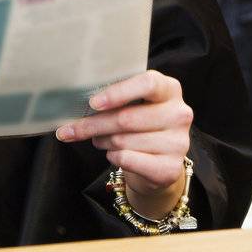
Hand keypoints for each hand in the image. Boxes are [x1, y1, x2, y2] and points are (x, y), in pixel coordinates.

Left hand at [56, 69, 192, 218]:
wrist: (159, 163)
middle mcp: (179, 114)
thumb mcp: (136, 104)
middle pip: (127, 117)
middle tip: (72, 129)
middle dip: (94, 125)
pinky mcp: (170, 168)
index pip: (148, 83)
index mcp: (170, 89)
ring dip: (103, 141)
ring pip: (123, 141)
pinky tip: (114, 154)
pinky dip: (113, 157)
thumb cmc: (141, 126)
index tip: (94, 103)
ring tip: (100, 140)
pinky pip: (127, 159)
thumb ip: (118, 98)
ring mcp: (178, 143)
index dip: (118, 93)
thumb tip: (81, 104)